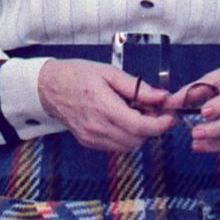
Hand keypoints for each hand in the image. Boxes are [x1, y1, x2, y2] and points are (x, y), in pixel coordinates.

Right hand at [36, 59, 175, 152]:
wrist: (50, 87)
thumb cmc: (78, 75)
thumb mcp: (110, 73)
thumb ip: (138, 87)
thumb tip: (162, 96)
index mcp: (104, 107)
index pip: (140, 127)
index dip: (160, 125)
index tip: (170, 117)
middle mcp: (97, 127)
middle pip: (137, 139)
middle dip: (151, 128)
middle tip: (154, 111)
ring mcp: (91, 137)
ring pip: (128, 146)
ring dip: (139, 133)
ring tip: (137, 113)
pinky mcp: (88, 142)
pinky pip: (115, 146)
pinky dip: (126, 136)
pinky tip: (123, 120)